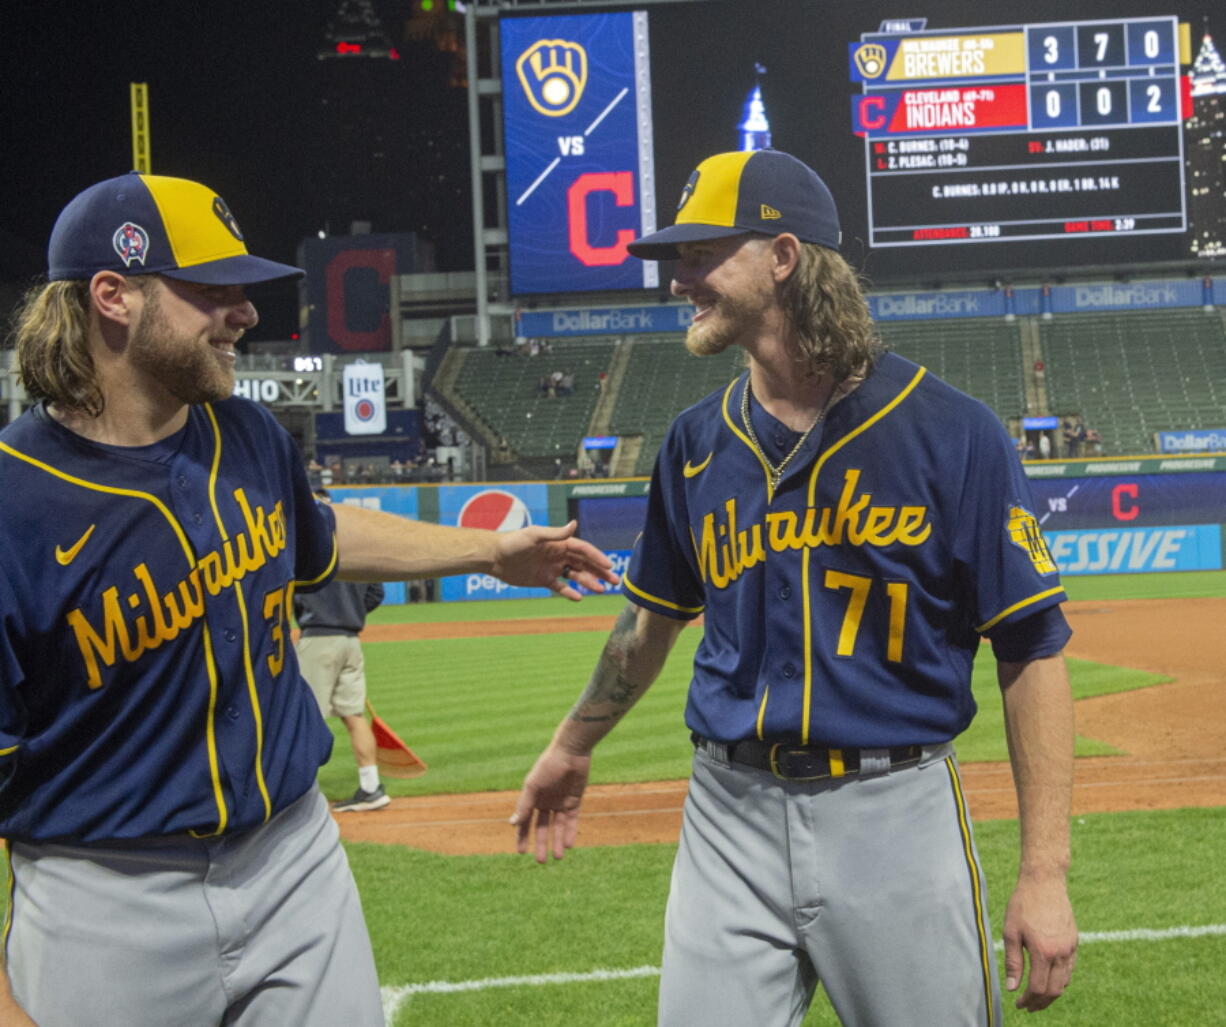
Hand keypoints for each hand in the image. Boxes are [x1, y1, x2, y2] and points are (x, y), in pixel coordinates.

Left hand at [492, 520, 618, 600]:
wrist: (494, 557)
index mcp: (558, 543)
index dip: (597, 557)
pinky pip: (560, 587)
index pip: (583, 550)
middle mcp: (557, 554)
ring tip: (601, 590)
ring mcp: (551, 567)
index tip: (609, 566)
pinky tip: (579, 597)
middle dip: (599, 571)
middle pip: (583, 563)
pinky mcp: (542, 579)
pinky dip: (569, 592)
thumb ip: (555, 533)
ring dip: (589, 582)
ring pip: (575, 576)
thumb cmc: (513, 542)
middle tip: (614, 580)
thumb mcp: (534, 536)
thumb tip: (575, 524)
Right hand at [510, 745, 591, 862]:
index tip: (521, 852)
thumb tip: (512, 824)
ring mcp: (560, 803)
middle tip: (541, 861)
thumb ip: (525, 805)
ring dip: (558, 842)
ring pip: (558, 827)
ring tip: (558, 857)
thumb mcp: (533, 786)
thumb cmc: (548, 766)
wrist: (571, 752)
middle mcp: (546, 802)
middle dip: (541, 844)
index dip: (523, 836)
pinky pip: (572, 821)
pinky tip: (569, 845)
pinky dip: (570, 832)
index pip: (525, 821)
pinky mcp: (574, 802)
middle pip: (542, 828)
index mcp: (533, 798)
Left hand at [1002, 875, 1077, 1010]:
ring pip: (1065, 982)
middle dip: (1041, 1002)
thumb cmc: (1023, 904)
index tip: (1018, 1004)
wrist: (1045, 882)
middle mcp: (1060, 953)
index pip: (1038, 988)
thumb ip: (1013, 962)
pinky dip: (1061, 980)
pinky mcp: (1074, 942)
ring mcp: (1070, 948)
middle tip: (1027, 1006)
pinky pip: (1070, 969)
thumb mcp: (1011, 932)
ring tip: (1037, 997)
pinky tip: (1049, 979)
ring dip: (1051, 993)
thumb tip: (1011, 987)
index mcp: (1043, 952)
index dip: (1028, 1000)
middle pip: (1054, 990)